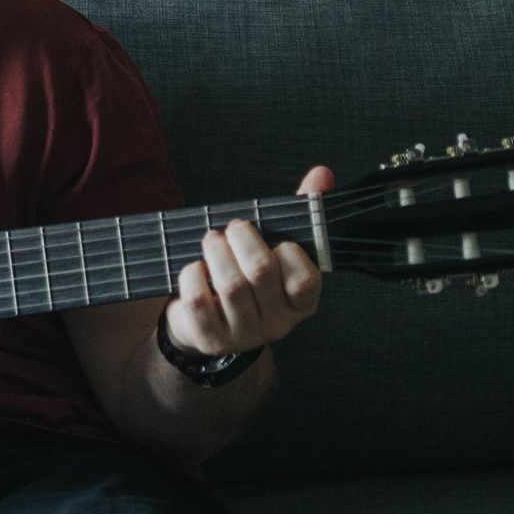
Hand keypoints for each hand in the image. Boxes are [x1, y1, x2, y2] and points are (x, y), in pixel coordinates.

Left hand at [163, 164, 326, 360]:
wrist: (208, 321)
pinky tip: (194, 268)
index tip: (277, 240)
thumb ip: (300, 212)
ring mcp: (245, 335)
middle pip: (262, 273)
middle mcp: (278, 323)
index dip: (289, 253)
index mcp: (301, 302)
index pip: (306, 280)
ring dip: (216, 252)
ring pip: (231, 286)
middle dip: (243, 239)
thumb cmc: (248, 275)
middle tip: (232, 228)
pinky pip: (199, 302)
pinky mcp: (212, 340)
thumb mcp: (276, 246)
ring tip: (211, 240)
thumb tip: (321, 174)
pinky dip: (192, 276)